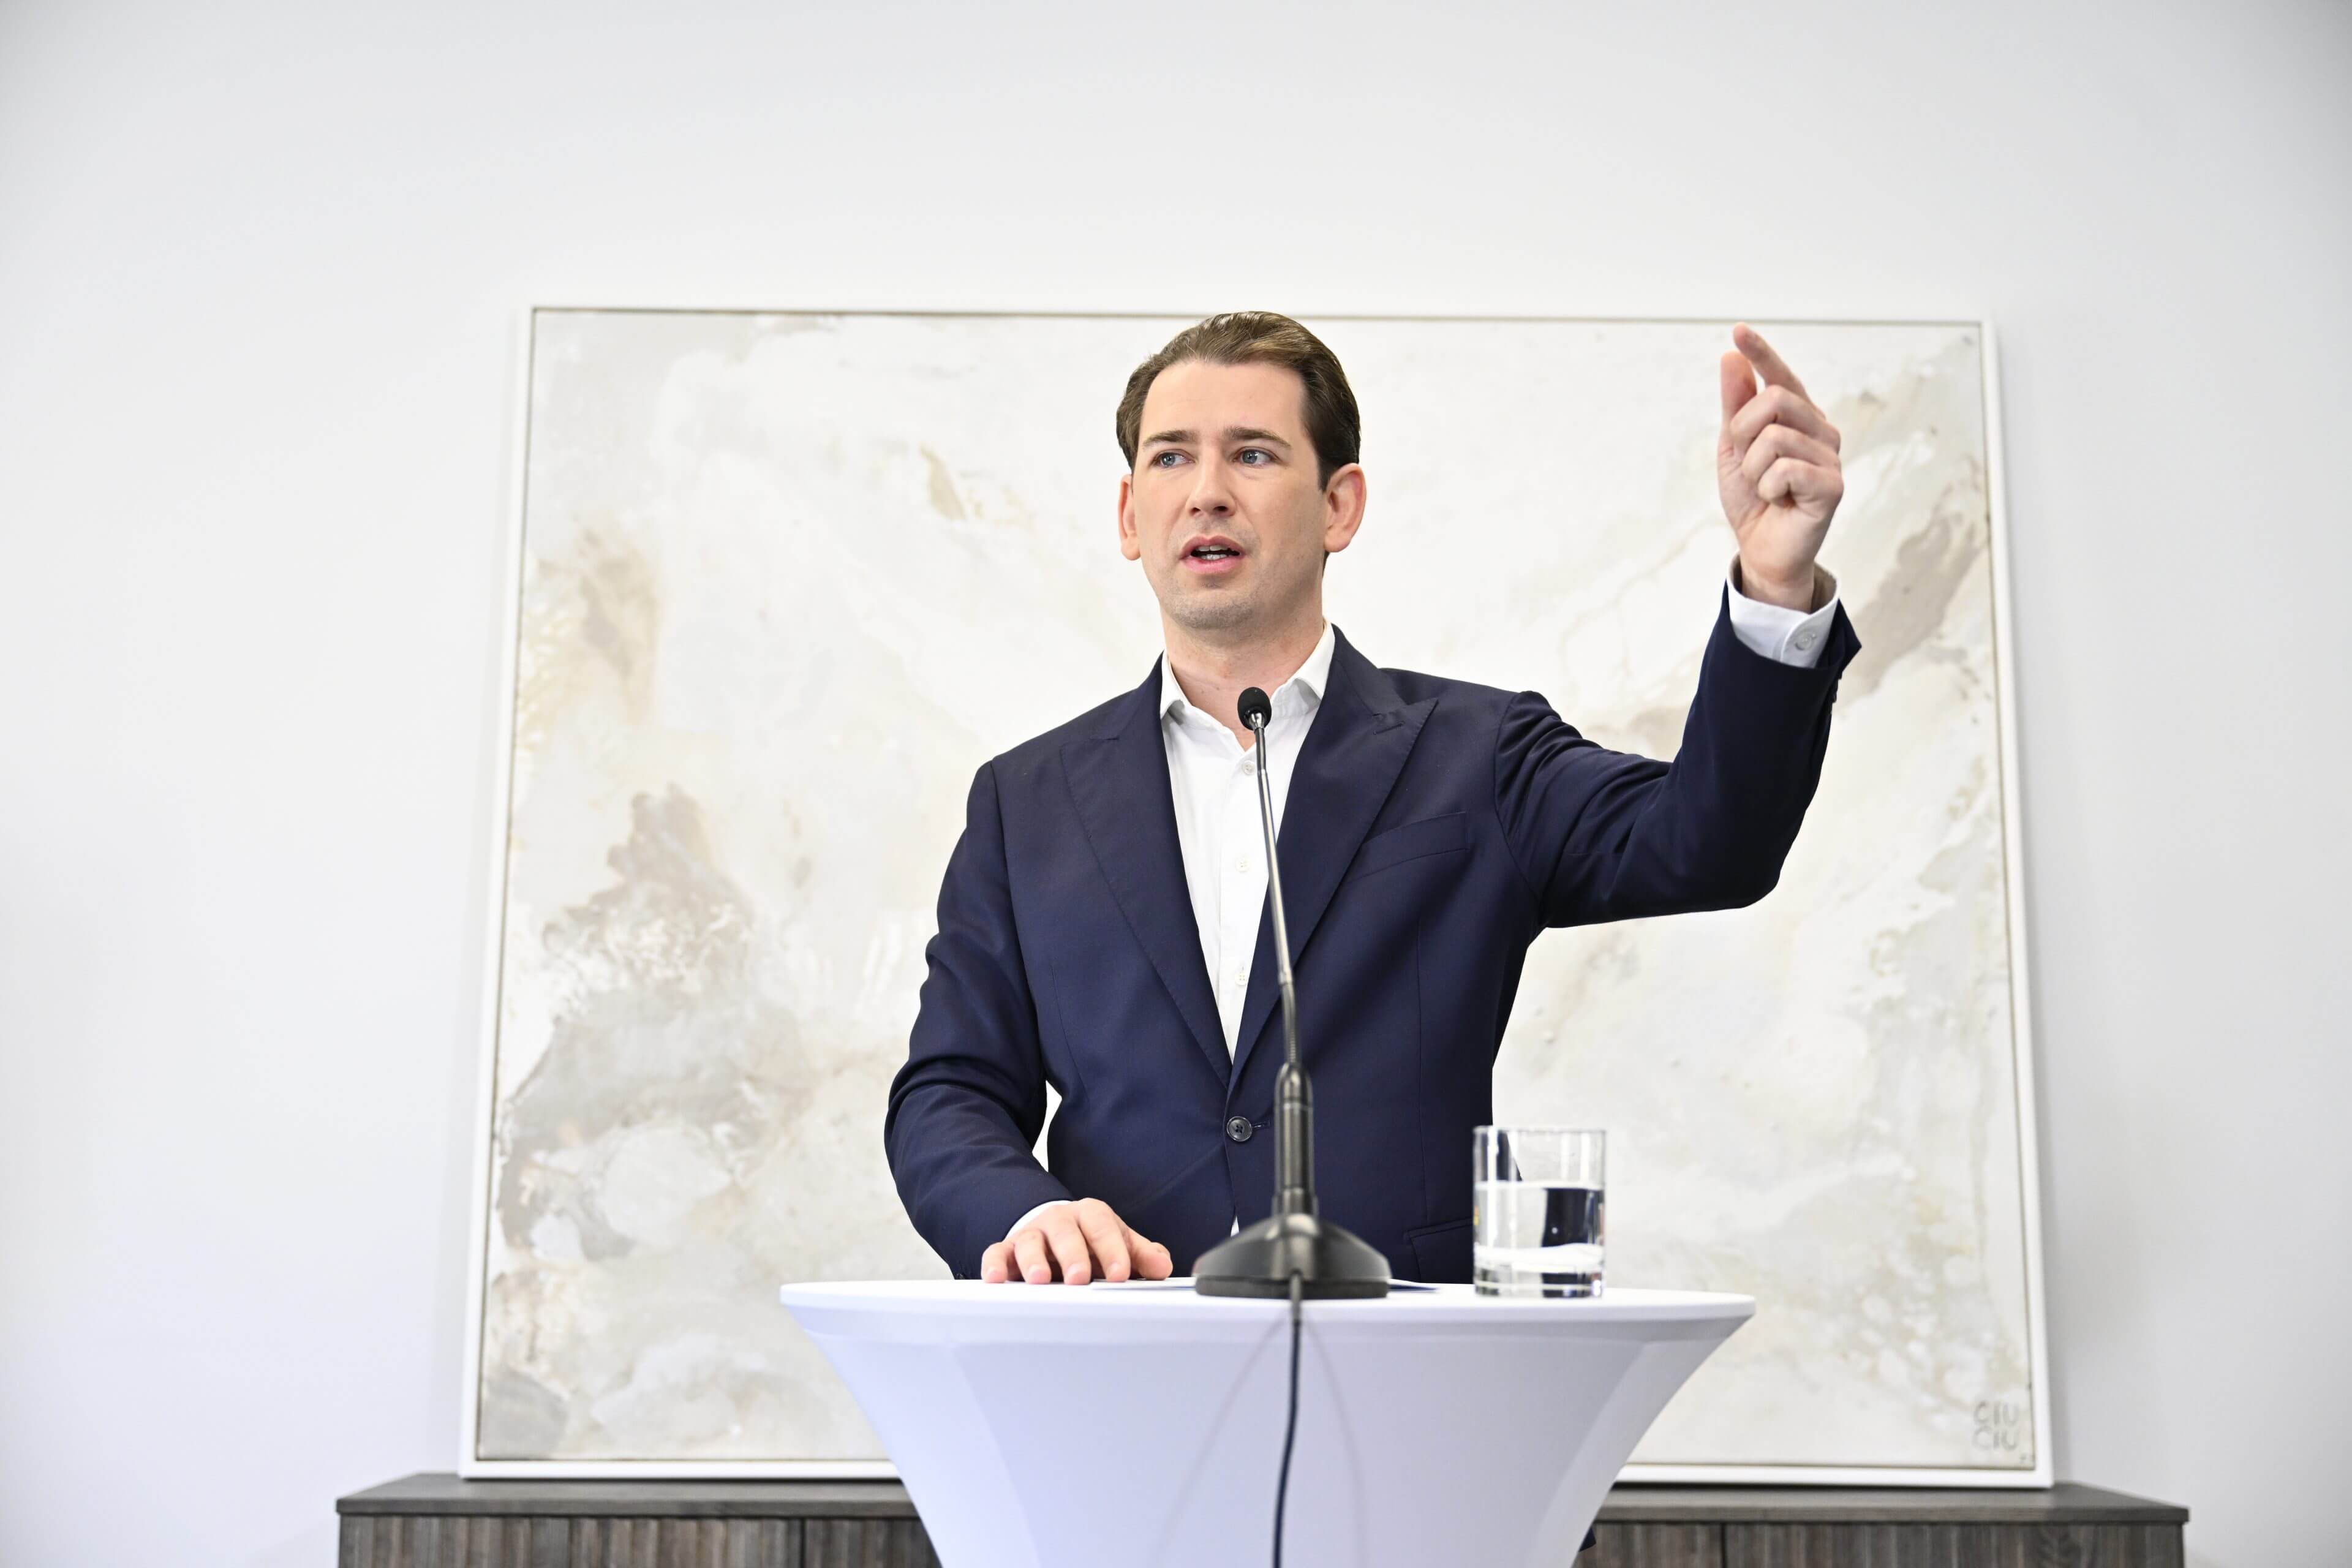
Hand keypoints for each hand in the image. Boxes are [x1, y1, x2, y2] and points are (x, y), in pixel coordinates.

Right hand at [981, 1198, 1174, 1284]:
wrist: (1055, 1234)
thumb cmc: (1090, 1244)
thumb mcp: (1117, 1244)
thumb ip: (1140, 1254)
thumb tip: (1162, 1266)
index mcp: (1090, 1215)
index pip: (1102, 1225)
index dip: (1112, 1249)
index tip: (1120, 1275)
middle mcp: (1059, 1221)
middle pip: (1065, 1231)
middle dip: (1073, 1254)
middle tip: (1080, 1279)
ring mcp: (1031, 1235)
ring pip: (1029, 1242)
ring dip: (1034, 1261)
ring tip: (1040, 1280)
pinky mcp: (1007, 1251)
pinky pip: (996, 1253)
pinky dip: (995, 1265)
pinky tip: (997, 1279)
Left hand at [1717, 323, 1843, 609]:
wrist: (1762, 549)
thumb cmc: (1753, 499)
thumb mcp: (1734, 449)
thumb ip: (1735, 406)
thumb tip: (1731, 358)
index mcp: (1797, 418)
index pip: (1780, 376)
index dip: (1761, 353)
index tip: (1737, 331)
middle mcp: (1819, 429)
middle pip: (1773, 399)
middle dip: (1743, 432)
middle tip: (1747, 464)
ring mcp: (1830, 455)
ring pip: (1774, 436)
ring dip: (1753, 468)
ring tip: (1764, 488)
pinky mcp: (1833, 485)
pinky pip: (1785, 469)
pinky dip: (1768, 488)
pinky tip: (1779, 501)